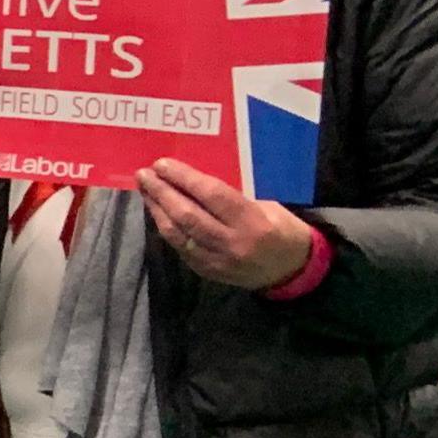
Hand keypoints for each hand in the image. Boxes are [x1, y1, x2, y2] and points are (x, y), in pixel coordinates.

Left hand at [137, 159, 318, 289]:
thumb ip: (235, 197)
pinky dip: (166, 228)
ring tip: (145, 190)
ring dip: (157, 210)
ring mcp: (217, 261)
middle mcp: (232, 243)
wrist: (292, 271)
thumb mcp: (268, 206)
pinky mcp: (207, 272)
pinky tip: (157, 212)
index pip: (212, 196)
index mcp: (253, 223)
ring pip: (177, 234)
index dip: (185, 179)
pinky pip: (179, 247)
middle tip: (144, 175)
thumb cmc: (283, 229)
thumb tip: (196, 180)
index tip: (163, 164)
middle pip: (188, 215)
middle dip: (162, 193)